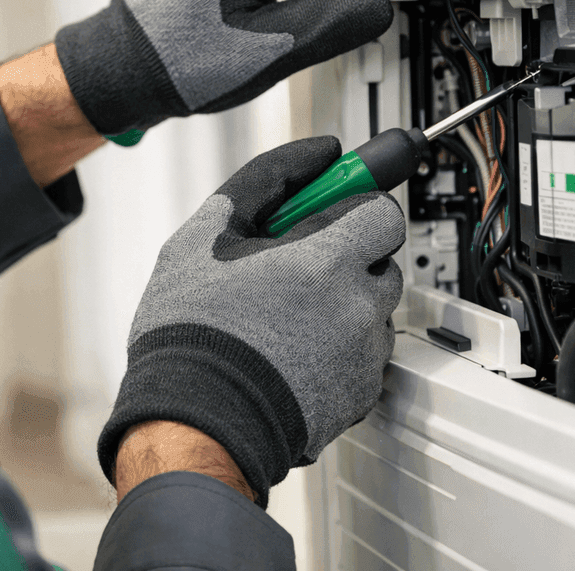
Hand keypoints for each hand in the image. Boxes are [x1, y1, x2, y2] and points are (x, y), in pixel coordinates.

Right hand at [97, 136, 405, 505]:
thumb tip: (316, 154)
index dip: (354, 209)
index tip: (333, 213)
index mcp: (325, 261)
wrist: (194, 421)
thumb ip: (266, 180)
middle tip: (298, 270)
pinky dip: (341, 350)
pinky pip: (366, 355)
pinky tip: (294, 352)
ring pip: (374, 310)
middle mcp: (356, 308)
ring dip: (345, 305)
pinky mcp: (361, 395)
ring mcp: (363, 355)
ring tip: (288, 318)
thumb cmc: (192, 335)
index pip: (382, 213)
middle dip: (347, 259)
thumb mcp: (206, 234)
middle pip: (382, 261)